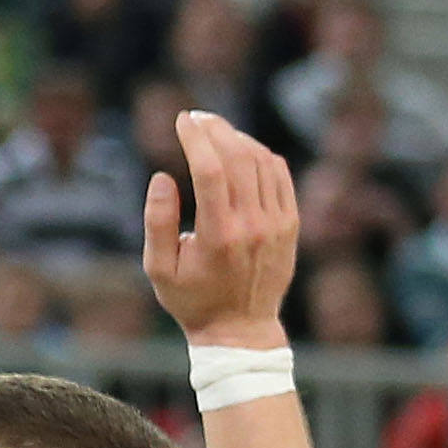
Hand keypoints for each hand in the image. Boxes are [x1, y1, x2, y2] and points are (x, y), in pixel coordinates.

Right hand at [144, 110, 300, 347]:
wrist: (241, 329)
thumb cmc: (192, 299)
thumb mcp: (158, 269)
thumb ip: (157, 221)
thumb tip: (162, 177)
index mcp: (218, 236)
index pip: (210, 170)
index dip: (196, 138)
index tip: (182, 120)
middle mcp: (253, 225)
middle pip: (238, 158)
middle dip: (215, 129)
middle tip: (196, 117)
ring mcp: (277, 224)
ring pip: (261, 162)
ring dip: (237, 138)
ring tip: (216, 131)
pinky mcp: (290, 224)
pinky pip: (279, 175)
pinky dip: (260, 155)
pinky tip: (241, 150)